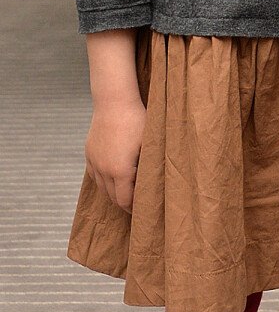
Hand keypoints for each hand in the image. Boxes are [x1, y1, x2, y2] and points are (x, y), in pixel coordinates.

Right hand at [84, 97, 144, 212]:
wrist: (114, 101)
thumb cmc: (137, 121)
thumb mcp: (149, 145)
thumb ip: (150, 167)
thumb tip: (157, 185)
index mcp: (120, 171)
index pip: (125, 200)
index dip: (134, 208)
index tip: (143, 210)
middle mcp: (104, 170)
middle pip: (112, 197)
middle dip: (125, 202)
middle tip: (137, 204)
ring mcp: (94, 161)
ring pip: (102, 187)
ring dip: (113, 192)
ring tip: (127, 191)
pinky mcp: (89, 153)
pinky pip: (94, 174)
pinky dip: (104, 180)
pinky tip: (113, 177)